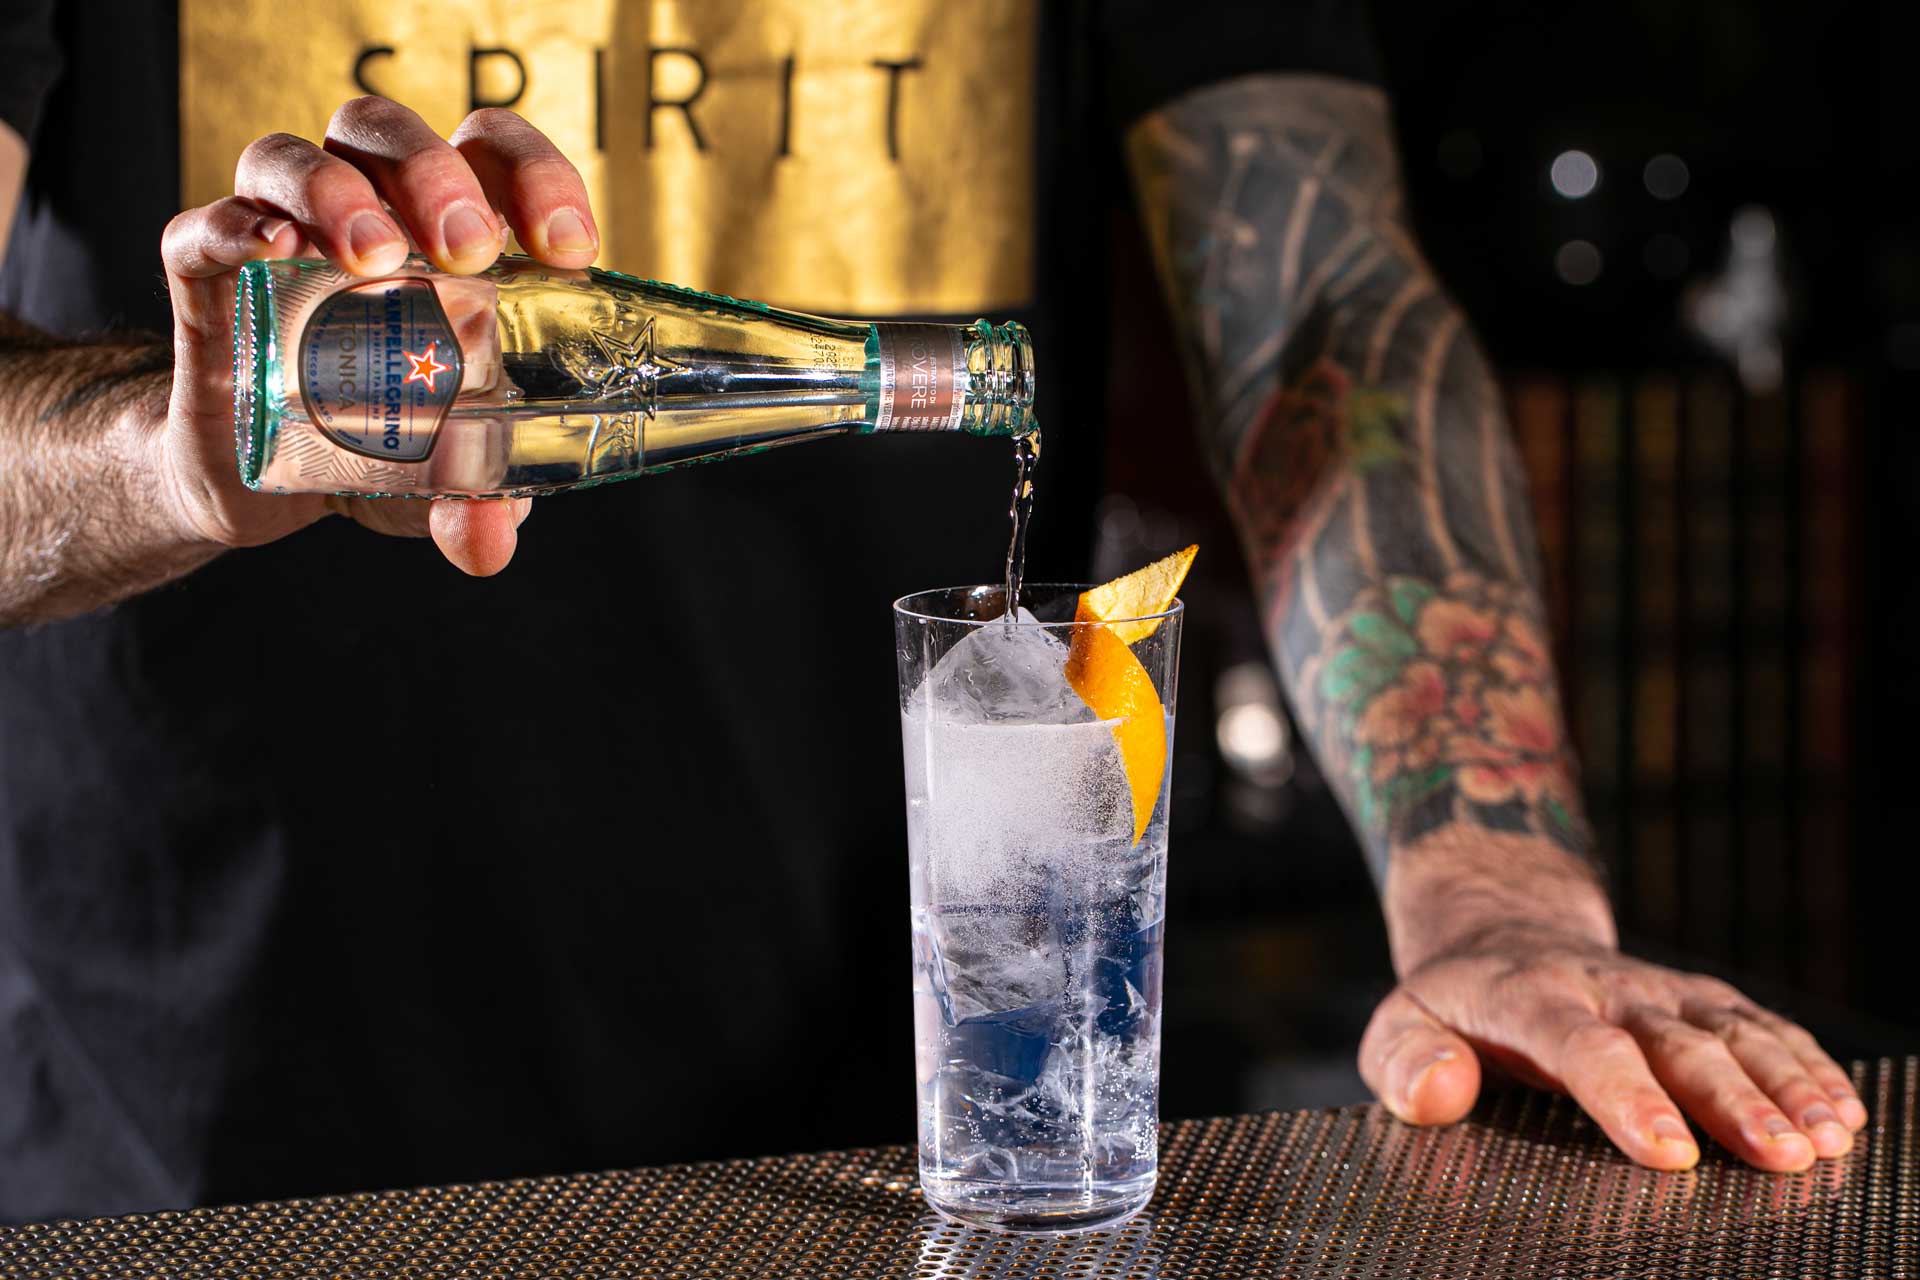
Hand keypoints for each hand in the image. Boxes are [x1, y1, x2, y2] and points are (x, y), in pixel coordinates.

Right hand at [155, 99, 601, 574]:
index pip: (492, 152)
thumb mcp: (442, 483)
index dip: (536, 174)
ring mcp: (280, 240)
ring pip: (295, 158)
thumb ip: (477, 507)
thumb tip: (489, 545)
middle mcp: (364, 215)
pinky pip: (204, 227)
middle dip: (436, 173)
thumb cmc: (379, 445)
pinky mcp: (206, 279)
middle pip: (387, 132)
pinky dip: (237, 225)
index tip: (565, 247)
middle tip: (469, 251)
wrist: (261, 482)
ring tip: (375, 257)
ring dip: (341, 191)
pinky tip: (274, 249)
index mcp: (446, 235)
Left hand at [1360, 828, 1868, 1171]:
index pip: (1583, 1046)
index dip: (1628, 1097)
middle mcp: (1607, 989)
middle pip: (1676, 1043)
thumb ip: (1405, 1062)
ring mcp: (1659, 991)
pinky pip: (1760, 1025)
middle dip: (1731, 1099)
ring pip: (1731, 1031)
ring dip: (1785, 1082)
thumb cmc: (1451, 1002)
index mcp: (1531, 999)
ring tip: (1827, 1138)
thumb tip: (1438, 1091)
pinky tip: (1843, 1111)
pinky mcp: (1697, 998)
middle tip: (1780, 1155)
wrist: (1497, 930)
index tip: (1669, 1150)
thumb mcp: (1398, 1024)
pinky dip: (1806, 1064)